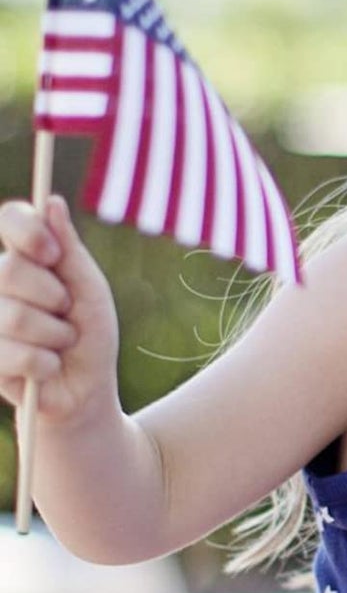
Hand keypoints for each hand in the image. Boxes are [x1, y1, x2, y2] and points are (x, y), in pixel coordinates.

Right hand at [0, 195, 118, 421]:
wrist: (85, 388)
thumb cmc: (89, 334)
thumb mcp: (89, 290)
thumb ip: (69, 251)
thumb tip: (52, 203)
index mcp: (23, 259)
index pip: (10, 220)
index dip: (27, 231)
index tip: (52, 253)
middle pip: (9, 269)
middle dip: (54, 296)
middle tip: (67, 313)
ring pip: (13, 315)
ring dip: (55, 335)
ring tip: (61, 343)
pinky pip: (17, 354)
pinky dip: (46, 363)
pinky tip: (48, 367)